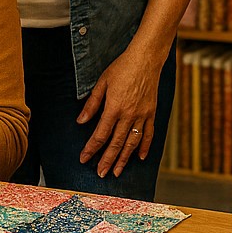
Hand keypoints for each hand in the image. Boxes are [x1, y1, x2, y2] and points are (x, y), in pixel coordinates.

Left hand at [76, 44, 163, 178]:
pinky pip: (149, 134)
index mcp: (114, 107)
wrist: (146, 59)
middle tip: (101, 173)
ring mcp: (142, 115)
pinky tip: (140, 157)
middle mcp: (129, 115)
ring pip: (132, 143)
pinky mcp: (151, 112)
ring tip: (117, 171)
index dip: (91, 149)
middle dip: (107, 160)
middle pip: (116, 143)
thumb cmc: (122, 68)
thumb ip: (92, 104)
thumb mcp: (102, 83)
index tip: (84, 159)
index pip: (100, 134)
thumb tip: (80, 121)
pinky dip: (145, 147)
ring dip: (124, 159)